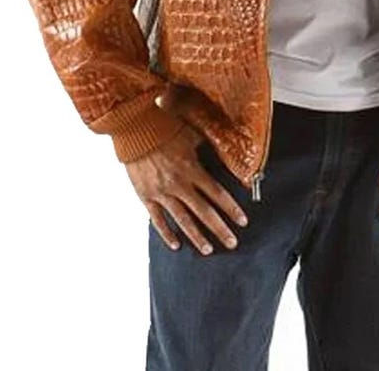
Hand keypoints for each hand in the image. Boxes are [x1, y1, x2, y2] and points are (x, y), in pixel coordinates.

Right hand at [124, 100, 248, 254]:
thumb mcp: (192, 135)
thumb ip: (208, 148)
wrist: (136, 128)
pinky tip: (176, 245)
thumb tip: (227, 151)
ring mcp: (162, 193)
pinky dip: (167, 233)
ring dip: (197, 236)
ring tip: (208, 250)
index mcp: (193, 169)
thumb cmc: (166, 128)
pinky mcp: (146, 196)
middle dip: (220, 229)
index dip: (231, 209)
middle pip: (204, 212)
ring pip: (183, 220)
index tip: (243, 222)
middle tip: (232, 244)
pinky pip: (158, 219)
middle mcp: (179, 184)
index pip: (217, 194)